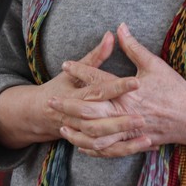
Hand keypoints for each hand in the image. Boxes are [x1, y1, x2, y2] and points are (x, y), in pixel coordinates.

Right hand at [0, 31, 140, 149]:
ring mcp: (80, 132)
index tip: (137, 82)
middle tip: (143, 115)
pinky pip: (106, 152)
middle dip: (121, 119)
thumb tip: (112, 34)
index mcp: (76, 95)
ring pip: (100, 140)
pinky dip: (124, 150)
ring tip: (146, 134)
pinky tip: (145, 143)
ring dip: (123, 138)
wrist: (39, 113)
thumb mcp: (74, 70)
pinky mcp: (87, 143)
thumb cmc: (61, 87)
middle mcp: (76, 117)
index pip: (98, 90)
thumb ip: (96, 55)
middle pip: (99, 121)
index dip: (117, 86)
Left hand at [51, 23, 185, 157]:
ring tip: (61, 125)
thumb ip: (133, 46)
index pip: (98, 80)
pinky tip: (81, 143)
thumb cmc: (174, 89)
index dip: (80, 70)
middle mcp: (125, 112)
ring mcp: (128, 130)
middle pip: (89, 111)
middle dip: (67, 106)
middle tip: (50, 101)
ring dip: (76, 130)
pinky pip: (107, 149)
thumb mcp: (154, 64)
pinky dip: (92, 147)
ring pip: (94, 134)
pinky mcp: (132, 141)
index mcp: (128, 91)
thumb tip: (120, 26)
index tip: (66, 64)